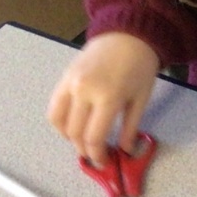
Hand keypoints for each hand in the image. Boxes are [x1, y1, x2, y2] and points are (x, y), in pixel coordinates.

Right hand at [47, 33, 159, 166]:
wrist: (127, 35)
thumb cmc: (140, 67)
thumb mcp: (141, 99)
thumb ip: (131, 127)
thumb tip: (126, 151)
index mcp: (108, 97)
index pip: (93, 137)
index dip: (97, 155)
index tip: (104, 162)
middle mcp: (84, 91)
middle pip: (75, 133)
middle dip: (84, 149)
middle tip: (95, 155)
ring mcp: (70, 83)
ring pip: (59, 121)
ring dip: (68, 137)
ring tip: (83, 142)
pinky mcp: (63, 78)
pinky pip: (54, 106)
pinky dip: (60, 121)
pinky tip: (73, 126)